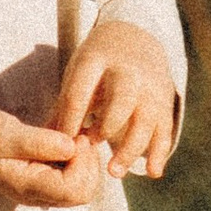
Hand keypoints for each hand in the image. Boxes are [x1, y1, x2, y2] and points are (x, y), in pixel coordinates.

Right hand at [0, 106, 107, 207]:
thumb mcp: (4, 133)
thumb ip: (37, 142)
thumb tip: (71, 146)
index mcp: (30, 187)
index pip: (77, 189)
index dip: (84, 163)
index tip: (74, 136)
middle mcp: (38, 194)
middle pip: (84, 192)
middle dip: (89, 163)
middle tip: (77, 135)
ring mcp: (41, 189)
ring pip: (82, 185)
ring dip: (84, 160)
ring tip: (70, 134)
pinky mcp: (42, 179)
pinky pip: (72, 177)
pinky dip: (76, 158)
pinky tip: (64, 138)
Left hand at [51, 20, 178, 177]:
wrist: (136, 38)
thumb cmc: (96, 65)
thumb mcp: (77, 74)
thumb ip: (64, 108)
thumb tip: (45, 144)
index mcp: (96, 62)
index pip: (81, 94)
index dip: (71, 122)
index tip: (63, 146)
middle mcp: (127, 72)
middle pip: (121, 101)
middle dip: (105, 128)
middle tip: (90, 148)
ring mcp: (150, 87)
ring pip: (146, 119)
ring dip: (131, 148)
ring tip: (113, 173)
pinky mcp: (165, 101)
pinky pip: (165, 129)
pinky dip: (160, 152)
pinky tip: (152, 173)